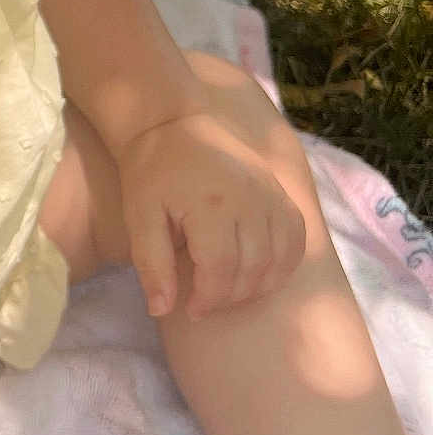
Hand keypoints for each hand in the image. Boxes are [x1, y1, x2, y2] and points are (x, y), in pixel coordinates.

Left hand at [116, 107, 305, 320]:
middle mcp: (249, 199)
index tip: (191, 310)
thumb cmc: (151, 172)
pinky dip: (282, 265)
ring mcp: (271, 194)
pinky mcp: (282, 192)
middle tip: (207, 301)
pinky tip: (258, 273)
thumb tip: (160, 310)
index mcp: (209, 204)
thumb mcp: (139, 215)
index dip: (207, 300)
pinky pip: (296, 240)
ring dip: (256, 287)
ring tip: (228, 290)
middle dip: (229, 297)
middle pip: (252, 270)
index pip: (220, 271)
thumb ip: (152, 263)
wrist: (173, 123)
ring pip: (279, 261)